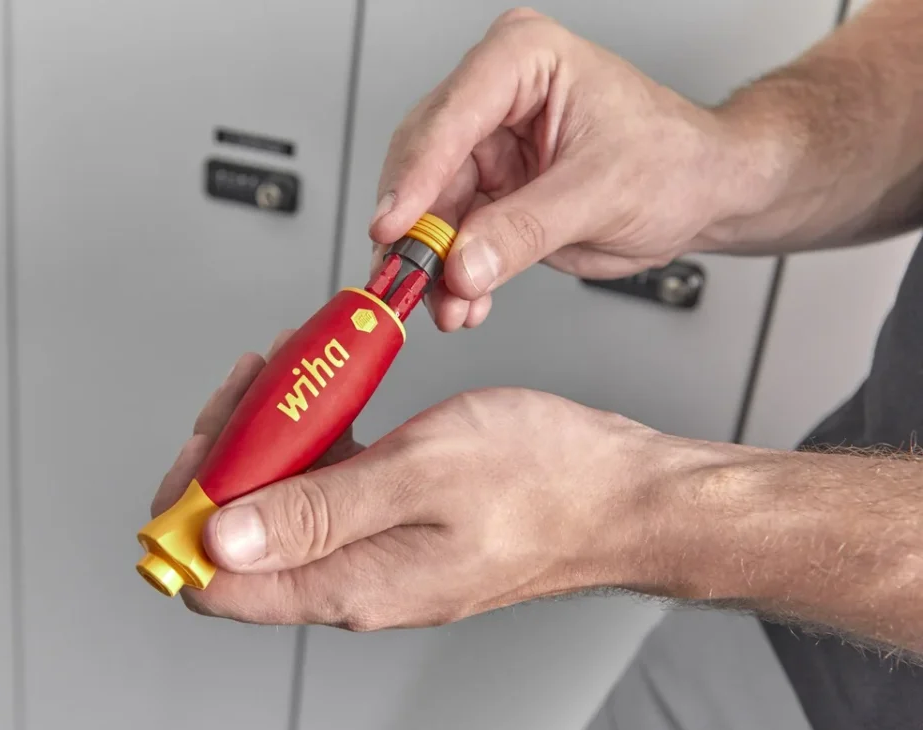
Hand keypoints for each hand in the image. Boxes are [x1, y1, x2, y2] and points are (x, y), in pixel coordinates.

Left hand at [152, 336, 682, 629]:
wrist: (622, 494)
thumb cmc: (547, 482)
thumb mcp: (423, 474)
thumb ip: (315, 512)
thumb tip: (221, 540)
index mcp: (350, 584)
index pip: (215, 580)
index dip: (188, 513)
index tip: (202, 446)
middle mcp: (352, 581)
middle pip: (238, 535)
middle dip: (227, 454)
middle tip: (252, 386)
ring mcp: (373, 555)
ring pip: (279, 504)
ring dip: (269, 437)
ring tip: (289, 371)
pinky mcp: (393, 526)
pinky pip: (325, 487)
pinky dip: (312, 436)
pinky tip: (326, 392)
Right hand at [370, 8, 765, 330]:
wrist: (700, 193)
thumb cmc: (673, 160)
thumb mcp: (602, 193)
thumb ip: (525, 229)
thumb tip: (463, 264)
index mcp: (523, 61)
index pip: (450, 115)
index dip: (416, 176)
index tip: (394, 226)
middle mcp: (492, 98)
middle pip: (423, 164)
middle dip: (418, 232)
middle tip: (414, 279)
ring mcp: (484, 148)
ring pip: (426, 210)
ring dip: (432, 265)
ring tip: (448, 304)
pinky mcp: (486, 194)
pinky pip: (448, 239)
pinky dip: (451, 277)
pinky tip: (463, 301)